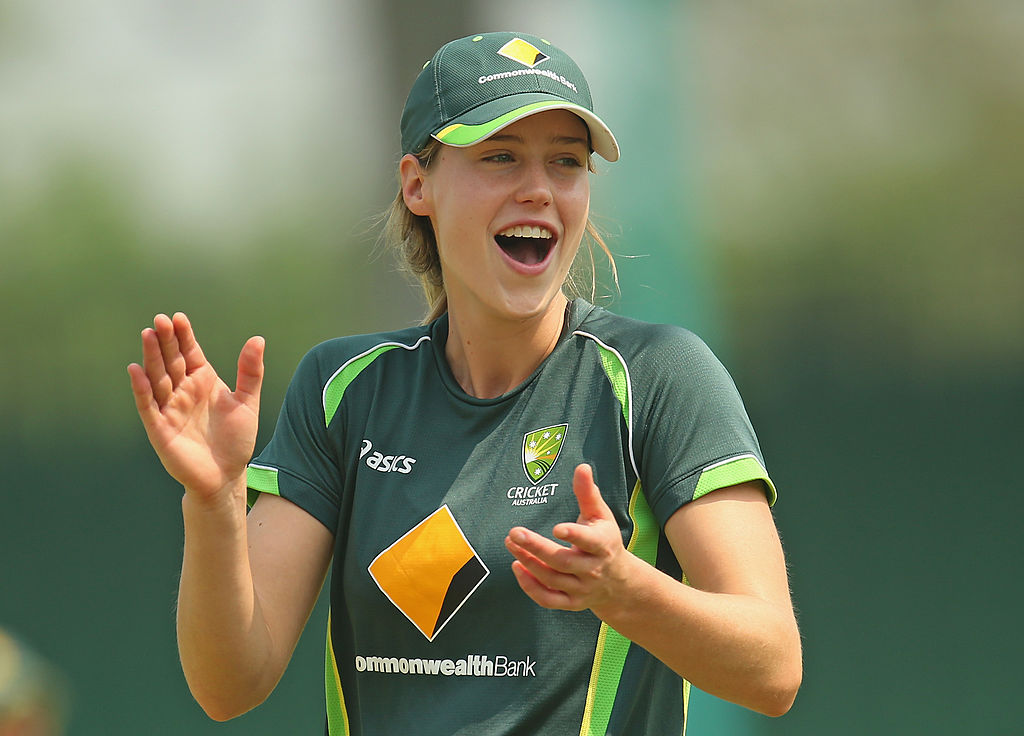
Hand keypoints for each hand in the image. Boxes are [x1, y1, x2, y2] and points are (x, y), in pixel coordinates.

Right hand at [127, 312, 263, 499]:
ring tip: (147, 335)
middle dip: (165, 340)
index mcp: (202, 381)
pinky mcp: (160, 428)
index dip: (184, 336)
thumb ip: (250, 372)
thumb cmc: (236, 439)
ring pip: (158, 378)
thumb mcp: (247, 402)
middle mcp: (183, 391)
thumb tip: (257, 339)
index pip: (190, 352)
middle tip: (159, 320)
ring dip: (152, 358)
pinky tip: (136, 370)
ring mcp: (170, 408)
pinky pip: (148, 406)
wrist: (226, 475)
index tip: (178, 317)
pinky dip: (142, 389)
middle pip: (171, 361)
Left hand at [504, 463, 634, 613]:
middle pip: (562, 562)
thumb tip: (582, 467)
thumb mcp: (601, 515)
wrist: (619, 582)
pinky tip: (517, 567)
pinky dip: (530, 587)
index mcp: (603, 546)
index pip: (589, 542)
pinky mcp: (572, 603)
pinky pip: (548, 600)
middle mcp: (593, 570)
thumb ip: (588, 493)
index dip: (574, 536)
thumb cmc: (605, 540)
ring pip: (552, 579)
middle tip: (514, 533)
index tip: (556, 528)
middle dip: (536, 548)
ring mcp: (582, 589)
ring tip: (511, 543)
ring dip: (528, 562)